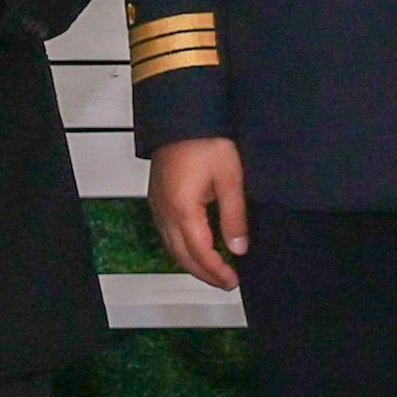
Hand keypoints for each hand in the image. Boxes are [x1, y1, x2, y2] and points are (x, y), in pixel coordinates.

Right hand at [148, 137, 248, 292]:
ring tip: (213, 270)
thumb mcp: (230, 179)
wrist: (183, 114)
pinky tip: (195, 247)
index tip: (233, 280)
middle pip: (181, 256)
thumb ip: (234, 217)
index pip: (200, 253)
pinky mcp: (157, 197)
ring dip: (191, 263)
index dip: (217, 271)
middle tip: (225, 282)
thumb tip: (238, 248)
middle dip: (203, 274)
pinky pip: (166, 233)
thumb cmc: (206, 139)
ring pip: (171, 247)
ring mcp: (157, 204)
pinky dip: (181, 248)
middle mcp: (164, 211)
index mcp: (183, 209)